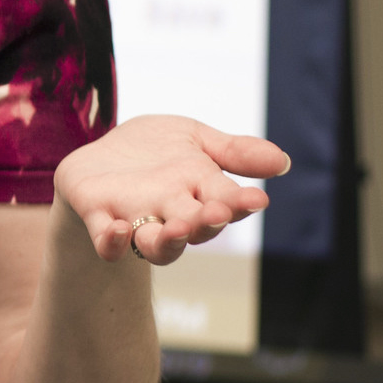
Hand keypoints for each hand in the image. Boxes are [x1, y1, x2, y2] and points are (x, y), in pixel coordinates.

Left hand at [53, 115, 290, 264]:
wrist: (101, 154)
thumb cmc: (155, 150)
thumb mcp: (193, 137)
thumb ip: (234, 151)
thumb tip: (282, 160)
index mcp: (200, 190)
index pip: (228, 202)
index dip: (241, 204)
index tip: (256, 199)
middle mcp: (173, 211)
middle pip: (197, 228)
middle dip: (207, 222)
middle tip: (215, 211)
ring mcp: (136, 217)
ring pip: (158, 245)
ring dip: (169, 240)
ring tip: (177, 228)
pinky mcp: (100, 217)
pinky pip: (107, 242)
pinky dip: (113, 242)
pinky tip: (119, 230)